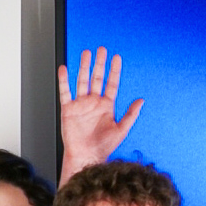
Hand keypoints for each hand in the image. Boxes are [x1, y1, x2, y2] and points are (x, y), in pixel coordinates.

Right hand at [57, 46, 142, 181]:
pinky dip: (64, 80)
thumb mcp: (122, 130)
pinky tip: (64, 69)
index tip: (116, 58)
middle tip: (102, 49)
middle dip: (100, 64)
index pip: (111, 83)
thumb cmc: (103, 146)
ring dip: (84, 67)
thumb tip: (141, 101)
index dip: (114, 71)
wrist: (87, 156)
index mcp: (106, 106)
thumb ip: (131, 114)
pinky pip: (65, 92)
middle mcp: (94, 103)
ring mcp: (81, 105)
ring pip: (82, 80)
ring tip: (86, 53)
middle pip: (97, 78)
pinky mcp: (68, 109)